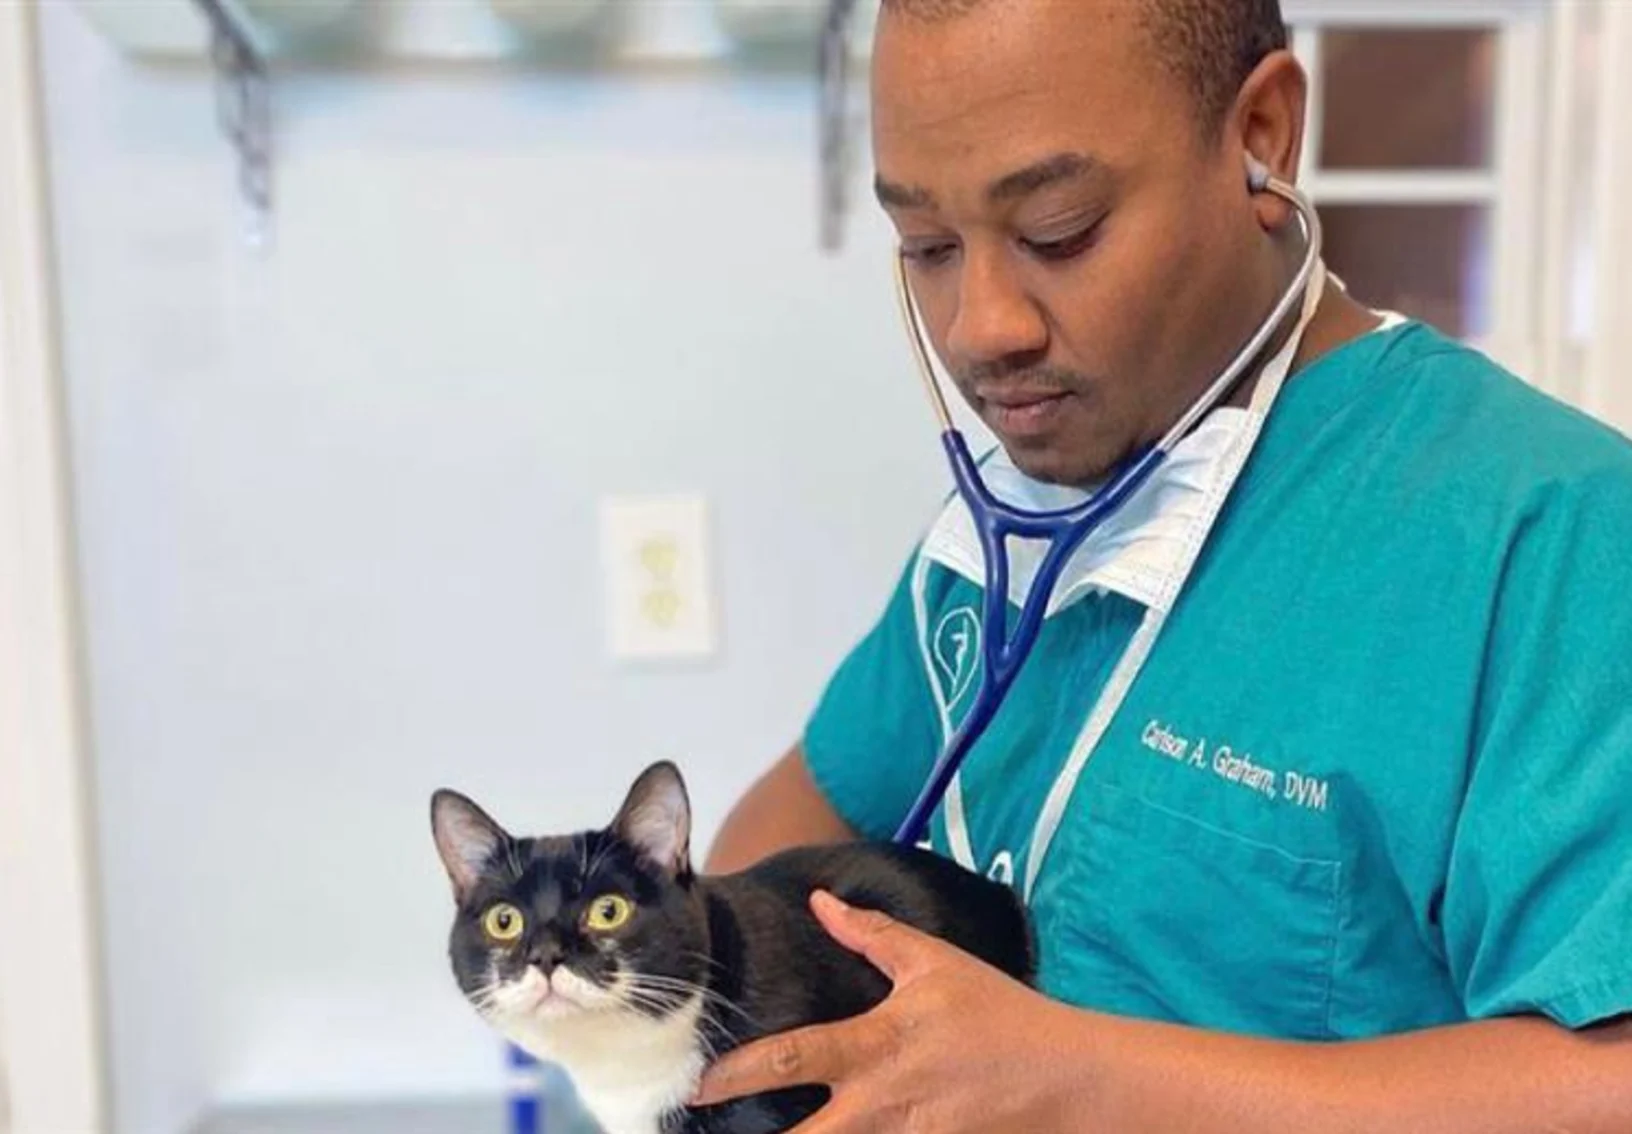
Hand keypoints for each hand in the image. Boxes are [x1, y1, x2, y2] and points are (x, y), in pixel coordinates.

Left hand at [691, 890, 1094, 1132]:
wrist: (1070, 1077)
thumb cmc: (1000, 1013)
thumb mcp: (935, 962)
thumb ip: (871, 933)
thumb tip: (820, 901)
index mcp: (879, 1044)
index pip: (795, 1058)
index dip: (740, 1072)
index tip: (699, 1083)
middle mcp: (885, 1101)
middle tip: (709, 1131)